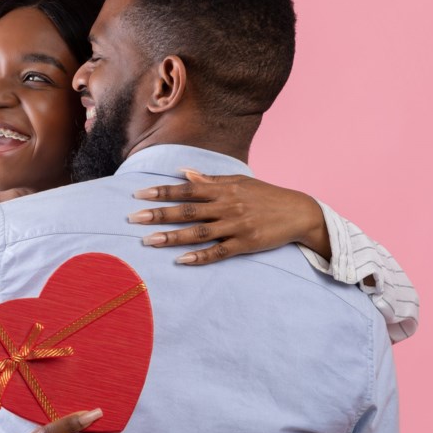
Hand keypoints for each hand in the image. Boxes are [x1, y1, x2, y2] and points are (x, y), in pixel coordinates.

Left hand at [127, 169, 330, 264]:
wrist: (298, 213)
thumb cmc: (265, 196)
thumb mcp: (239, 182)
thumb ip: (210, 180)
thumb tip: (183, 172)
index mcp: (224, 189)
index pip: (187, 190)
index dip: (162, 192)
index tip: (139, 195)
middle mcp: (227, 206)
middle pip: (187, 211)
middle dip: (159, 214)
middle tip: (134, 219)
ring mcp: (236, 226)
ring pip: (198, 232)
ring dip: (172, 237)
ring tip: (149, 241)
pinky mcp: (245, 244)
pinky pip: (219, 252)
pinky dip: (200, 256)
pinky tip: (181, 260)